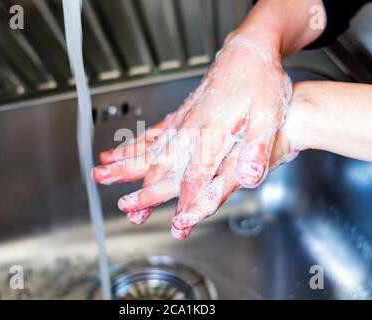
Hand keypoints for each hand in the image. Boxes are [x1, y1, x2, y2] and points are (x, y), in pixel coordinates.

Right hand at [93, 31, 293, 238]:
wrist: (247, 51)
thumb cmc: (260, 81)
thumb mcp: (268, 115)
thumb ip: (255, 147)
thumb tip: (250, 177)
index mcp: (212, 131)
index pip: (196, 174)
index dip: (188, 201)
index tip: (179, 222)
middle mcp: (191, 127)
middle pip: (162, 163)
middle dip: (143, 188)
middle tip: (124, 207)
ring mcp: (183, 119)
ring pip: (149, 147)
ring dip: (126, 164)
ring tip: (102, 173)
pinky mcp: (181, 113)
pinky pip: (153, 131)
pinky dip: (135, 143)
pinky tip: (123, 149)